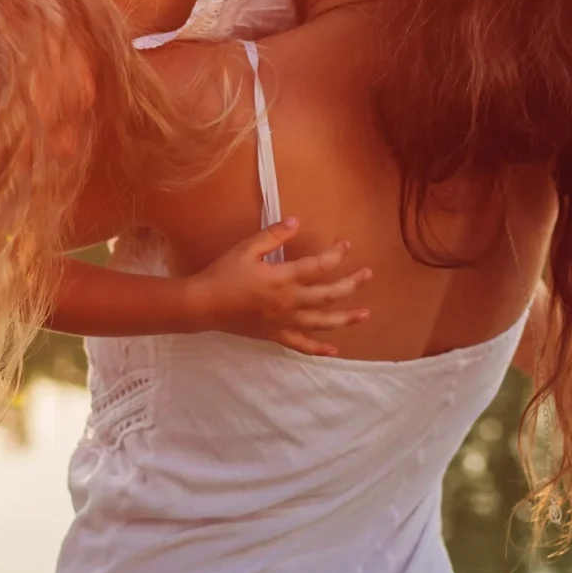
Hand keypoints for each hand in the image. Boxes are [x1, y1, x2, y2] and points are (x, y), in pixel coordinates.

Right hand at [185, 218, 370, 355]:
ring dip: (346, 318)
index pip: (319, 266)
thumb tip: (296, 222)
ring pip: (323, 322)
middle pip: (329, 295)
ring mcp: (285, 322)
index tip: (346, 245)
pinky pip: (301, 345)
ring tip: (365, 314)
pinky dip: (319, 349)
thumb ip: (273, 235)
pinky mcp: (276, 335)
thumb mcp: (246, 248)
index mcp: (284, 279)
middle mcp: (290, 303)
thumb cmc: (223, 274)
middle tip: (368, 274)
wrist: (203, 305)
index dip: (336, 255)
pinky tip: (334, 351)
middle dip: (351, 284)